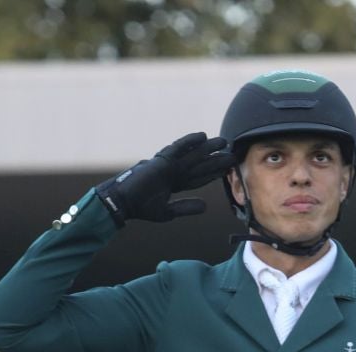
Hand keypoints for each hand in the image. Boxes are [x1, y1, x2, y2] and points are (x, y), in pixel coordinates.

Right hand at [95, 133, 232, 226]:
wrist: (123, 202)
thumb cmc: (141, 207)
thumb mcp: (168, 211)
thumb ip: (186, 207)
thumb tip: (205, 207)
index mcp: (175, 183)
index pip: (199, 177)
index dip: (214, 173)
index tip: (228, 169)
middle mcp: (174, 172)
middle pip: (199, 164)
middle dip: (215, 159)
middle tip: (232, 153)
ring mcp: (168, 165)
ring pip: (192, 155)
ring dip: (208, 148)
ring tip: (223, 142)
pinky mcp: (161, 160)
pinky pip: (178, 148)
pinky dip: (189, 142)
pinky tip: (202, 136)